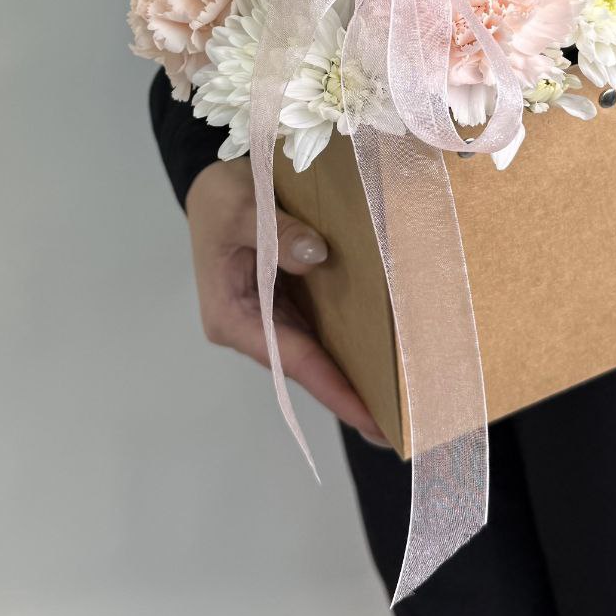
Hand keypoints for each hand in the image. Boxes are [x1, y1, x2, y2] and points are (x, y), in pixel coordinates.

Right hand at [186, 156, 387, 445]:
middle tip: (401, 429)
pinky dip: (348, 346)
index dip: (334, 388)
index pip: (292, 359)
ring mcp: (267, 318)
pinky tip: (381, 359)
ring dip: (352, 377)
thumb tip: (316, 257)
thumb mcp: (242, 206)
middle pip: (305, 367)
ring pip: (314, 354)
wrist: (214, 186)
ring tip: (400, 407)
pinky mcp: (284, 304)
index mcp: (232, 314)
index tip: (372, 419)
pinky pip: (319, 330)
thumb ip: (277, 231)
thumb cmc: (222, 198)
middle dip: (349, 396)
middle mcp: (250, 327)